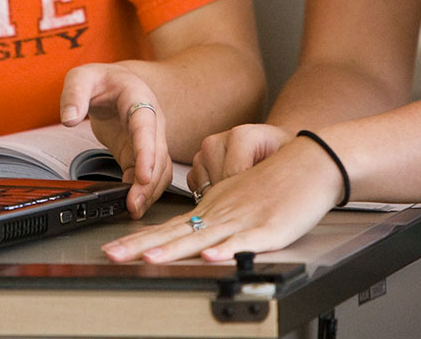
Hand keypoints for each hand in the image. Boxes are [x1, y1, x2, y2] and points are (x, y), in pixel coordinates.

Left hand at [59, 63, 169, 218]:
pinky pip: (148, 175)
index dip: (146, 152)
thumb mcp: (82, 77)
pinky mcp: (141, 154)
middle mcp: (151, 120)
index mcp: (139, 98)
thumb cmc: (102, 80)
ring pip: (159, 169)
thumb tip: (69, 118)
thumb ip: (74, 94)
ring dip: (150, 191)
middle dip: (149, 182)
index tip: (143, 175)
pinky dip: (143, 191)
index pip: (146, 126)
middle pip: (158, 154)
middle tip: (134, 205)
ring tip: (133, 210)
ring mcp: (150, 139)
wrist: (115, 84)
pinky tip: (132, 205)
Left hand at [101, 133, 343, 262]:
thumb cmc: (274, 181)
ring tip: (150, 258)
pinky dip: (227, 250)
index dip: (140, 238)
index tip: (113, 248)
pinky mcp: (269, 228)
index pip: (169, 226)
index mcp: (212, 206)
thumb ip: (213, 216)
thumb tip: (190, 239)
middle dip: (142, 246)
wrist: (308, 161)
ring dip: (176, 248)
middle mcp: (221, 213)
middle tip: (112, 255)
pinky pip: (245, 241)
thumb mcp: (236, 196)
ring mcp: (243, 220)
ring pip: (204, 236)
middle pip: (176, 232)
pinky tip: (211, 256)